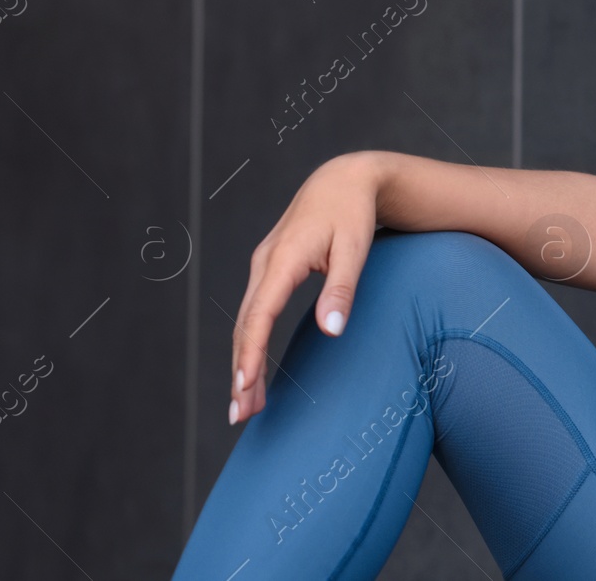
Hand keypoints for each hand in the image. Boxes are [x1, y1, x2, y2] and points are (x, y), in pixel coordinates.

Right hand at [228, 152, 382, 425]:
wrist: (344, 179)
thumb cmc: (353, 212)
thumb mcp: (355, 248)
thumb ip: (342, 289)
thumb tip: (331, 331)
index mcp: (282, 259)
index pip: (260, 315)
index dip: (251, 353)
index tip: (244, 387)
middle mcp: (264, 264)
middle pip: (246, 325)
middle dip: (241, 371)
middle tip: (239, 415)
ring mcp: (263, 266)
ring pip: (247, 322)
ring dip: (244, 362)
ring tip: (245, 405)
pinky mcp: (269, 269)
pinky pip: (254, 312)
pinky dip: (251, 343)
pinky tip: (254, 369)